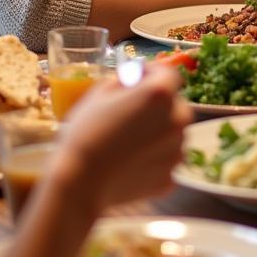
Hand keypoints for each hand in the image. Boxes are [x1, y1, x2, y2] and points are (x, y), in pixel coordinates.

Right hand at [56, 64, 190, 211]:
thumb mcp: (100, 94)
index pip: (168, 73)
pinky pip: (165, 160)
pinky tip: (130, 164)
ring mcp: (177, 149)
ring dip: (158, 133)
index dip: (153, 74)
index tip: (139, 80)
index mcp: (160, 93)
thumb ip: (125, 81)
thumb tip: (135, 80)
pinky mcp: (171, 176)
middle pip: (174, 105)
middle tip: (131, 115)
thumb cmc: (85, 134)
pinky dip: (154, 160)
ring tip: (128, 143)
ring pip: (173, 133)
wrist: (79, 183)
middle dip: (157, 106)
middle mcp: (177, 118)